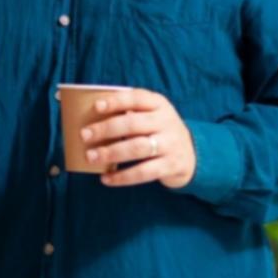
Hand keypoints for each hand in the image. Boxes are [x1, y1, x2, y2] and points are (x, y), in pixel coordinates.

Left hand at [79, 87, 196, 189]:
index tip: (96, 106)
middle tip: (84, 135)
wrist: (193, 155)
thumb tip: (92, 119)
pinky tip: (106, 179)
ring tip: (91, 156)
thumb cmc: (159, 132)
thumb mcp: (152, 116)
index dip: (116, 101)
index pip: (137, 98)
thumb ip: (130, 113)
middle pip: (133, 124)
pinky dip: (122, 177)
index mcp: (159, 105)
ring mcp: (170, 144)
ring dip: (110, 152)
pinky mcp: (171, 166)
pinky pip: (143, 172)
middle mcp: (166, 122)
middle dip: (106, 129)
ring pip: (137, 148)